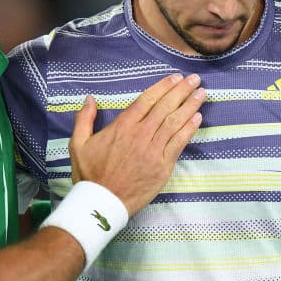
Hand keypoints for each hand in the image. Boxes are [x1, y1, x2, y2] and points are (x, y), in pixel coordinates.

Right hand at [68, 73, 204, 214]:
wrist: (102, 203)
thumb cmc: (90, 174)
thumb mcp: (78, 144)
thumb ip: (84, 119)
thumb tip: (90, 98)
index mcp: (122, 126)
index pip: (147, 100)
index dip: (163, 87)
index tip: (175, 78)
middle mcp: (140, 134)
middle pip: (165, 107)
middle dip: (182, 91)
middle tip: (194, 80)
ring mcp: (153, 150)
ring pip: (175, 122)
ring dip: (190, 106)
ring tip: (201, 93)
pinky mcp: (163, 166)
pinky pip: (179, 143)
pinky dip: (189, 129)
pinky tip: (198, 118)